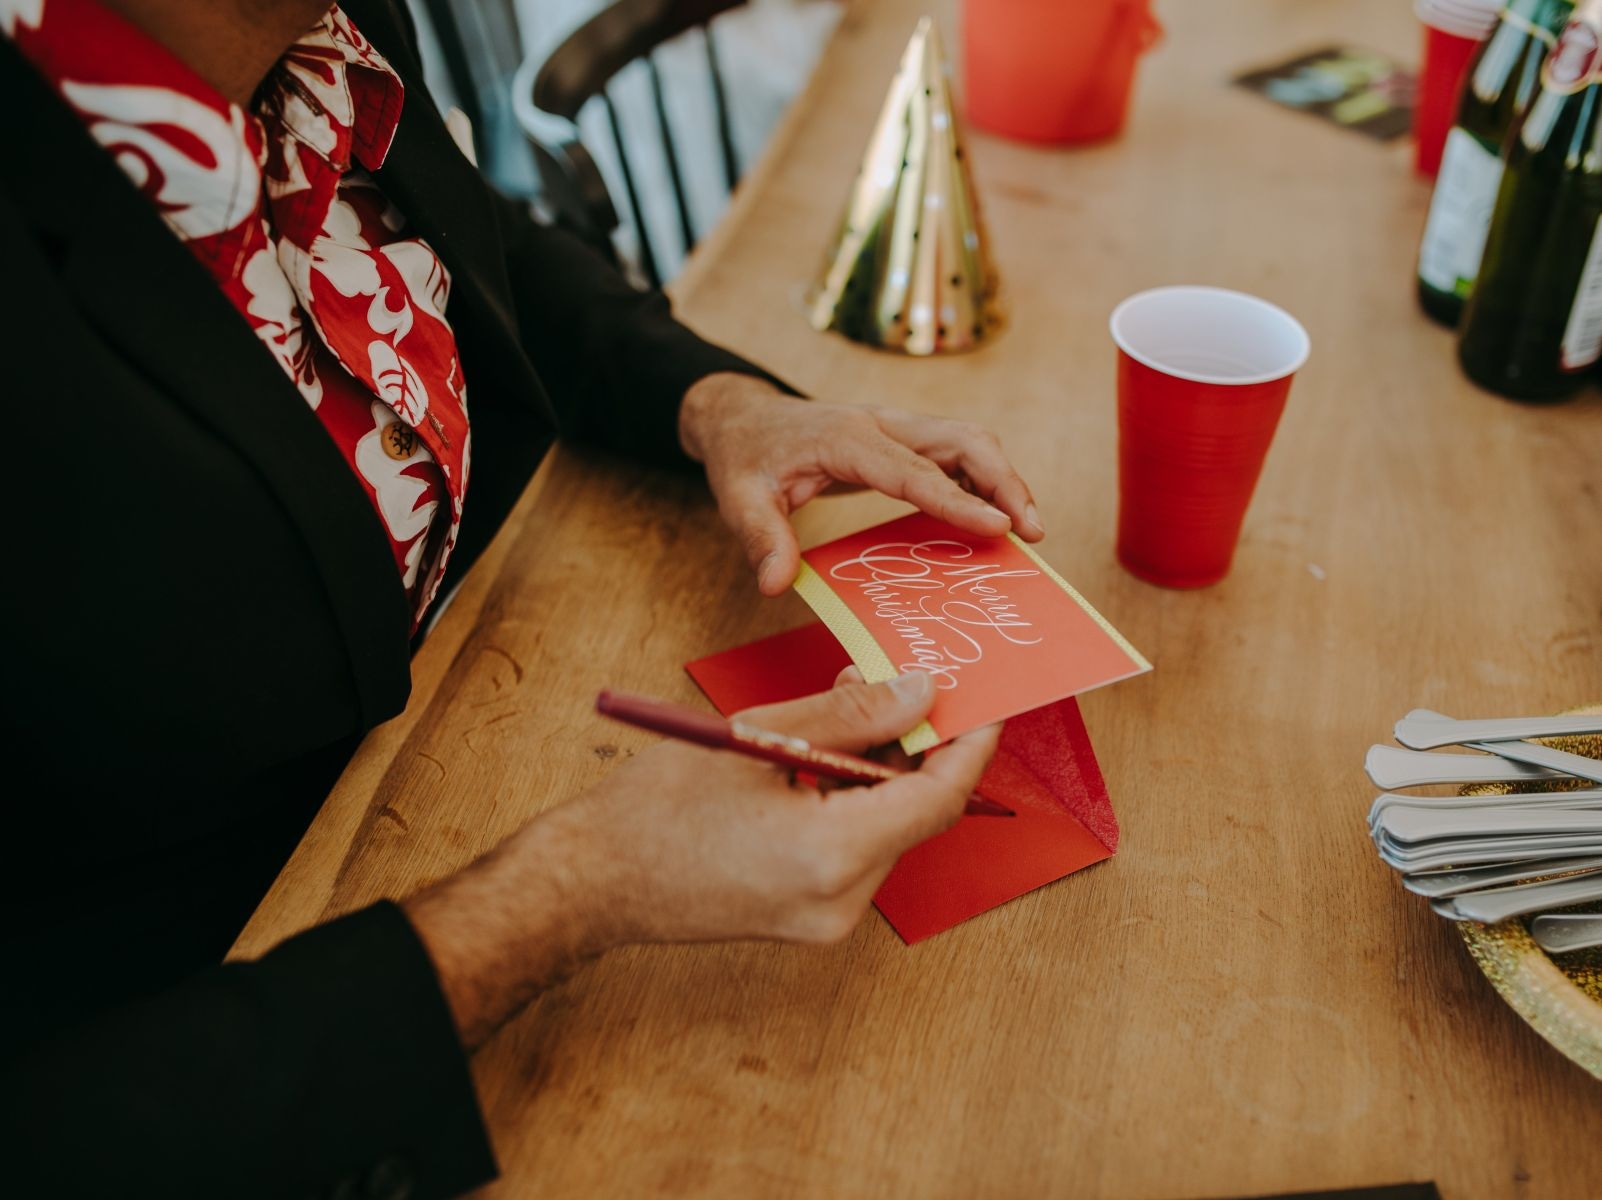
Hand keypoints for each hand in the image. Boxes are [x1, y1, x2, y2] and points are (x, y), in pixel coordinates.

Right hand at [405, 673, 999, 1046]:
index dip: (967, 743)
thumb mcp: (758, 736)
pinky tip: (820, 758)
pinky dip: (853, 800)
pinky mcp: (810, 918)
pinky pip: (857, 850)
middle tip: (897, 682)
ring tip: (844, 708)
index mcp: (832, 855)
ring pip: (888, 829)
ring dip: (880, 769)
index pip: (939, 797)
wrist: (593, 882)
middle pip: (917, 812)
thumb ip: (849, 713)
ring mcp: (827, 919)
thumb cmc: (657, 807)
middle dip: (916, 745)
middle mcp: (842, 901)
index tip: (985, 700)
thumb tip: (920, 690)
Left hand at [679, 372, 1043, 595]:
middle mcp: (882, 426)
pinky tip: (992, 520)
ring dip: (1003, 480)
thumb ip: (761, 539)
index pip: (916, 471)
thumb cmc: (745, 457)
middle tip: (1033, 533)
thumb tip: (776, 586)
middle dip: (1006, 482)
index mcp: (848, 439)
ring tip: (1028, 530)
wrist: (743, 418)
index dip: (961, 502)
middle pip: (963, 440)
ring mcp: (896, 429)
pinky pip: (955, 456)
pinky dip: (983, 483)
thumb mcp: (738, 499)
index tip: (1000, 530)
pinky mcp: (902, 441)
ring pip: (968, 443)